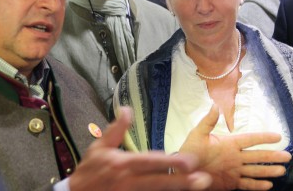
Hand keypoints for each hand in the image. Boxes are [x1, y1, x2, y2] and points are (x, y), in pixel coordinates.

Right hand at [69, 107, 212, 190]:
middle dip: (182, 181)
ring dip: (177, 190)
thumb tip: (126, 109)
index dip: (171, 162)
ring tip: (197, 186)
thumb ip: (116, 129)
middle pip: (159, 182)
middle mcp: (128, 182)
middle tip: (203, 180)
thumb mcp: (99, 147)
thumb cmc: (88, 171)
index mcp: (122, 164)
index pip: (151, 162)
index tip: (190, 162)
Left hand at [179, 104, 291, 189]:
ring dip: (268, 170)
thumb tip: (215, 104)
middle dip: (272, 156)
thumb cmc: (189, 151)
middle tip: (287, 156)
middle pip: (257, 156)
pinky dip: (257, 185)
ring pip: (255, 170)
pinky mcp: (231, 182)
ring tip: (282, 170)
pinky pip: (247, 184)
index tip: (278, 136)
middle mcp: (235, 157)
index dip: (264, 138)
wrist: (182, 171)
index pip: (250, 139)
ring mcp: (234, 170)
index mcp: (229, 144)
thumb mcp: (198, 134)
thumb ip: (208, 121)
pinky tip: (268, 185)